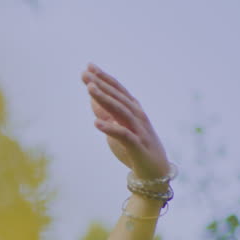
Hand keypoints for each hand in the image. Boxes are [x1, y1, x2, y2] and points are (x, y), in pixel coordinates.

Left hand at [82, 63, 170, 179]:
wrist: (154, 172)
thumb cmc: (134, 148)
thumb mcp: (116, 128)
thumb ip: (106, 114)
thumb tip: (92, 98)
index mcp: (133, 110)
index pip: (117, 90)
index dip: (104, 78)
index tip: (88, 67)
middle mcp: (137, 116)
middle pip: (118, 97)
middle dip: (101, 84)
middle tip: (85, 73)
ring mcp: (139, 130)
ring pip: (121, 111)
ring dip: (104, 99)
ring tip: (89, 89)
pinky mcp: (137, 146)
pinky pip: (123, 135)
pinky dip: (110, 128)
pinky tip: (96, 124)